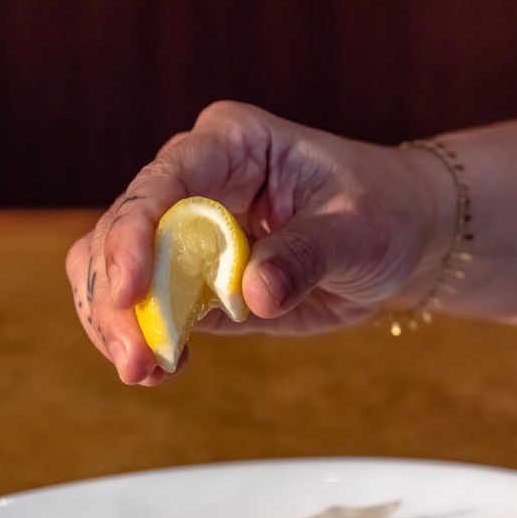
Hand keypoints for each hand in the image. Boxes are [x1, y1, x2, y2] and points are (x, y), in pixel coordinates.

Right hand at [65, 101, 451, 384]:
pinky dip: (145, 340)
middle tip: (135, 357)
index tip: (132, 292)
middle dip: (116, 295)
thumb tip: (252, 296)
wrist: (401, 240)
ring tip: (142, 371)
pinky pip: (152, 310)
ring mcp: (188, 233)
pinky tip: (159, 372)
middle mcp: (195, 182)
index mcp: (230, 145)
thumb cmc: (384, 212)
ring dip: (119, 324)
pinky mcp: (196, 283)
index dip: (135, 234)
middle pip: (121, 230)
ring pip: (115, 271)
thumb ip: (305, 255)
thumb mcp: (357, 229)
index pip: (162, 182)